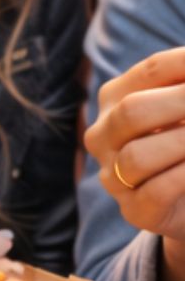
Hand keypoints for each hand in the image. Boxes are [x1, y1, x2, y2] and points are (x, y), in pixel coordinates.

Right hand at [84, 47, 184, 245]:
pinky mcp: (135, 210)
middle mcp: (103, 134)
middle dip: (182, 104)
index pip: (153, 70)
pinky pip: (157, 191)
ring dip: (184, 144)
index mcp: (115, 97)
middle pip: (133, 110)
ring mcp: (113, 175)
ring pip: (138, 155)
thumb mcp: (183, 109)